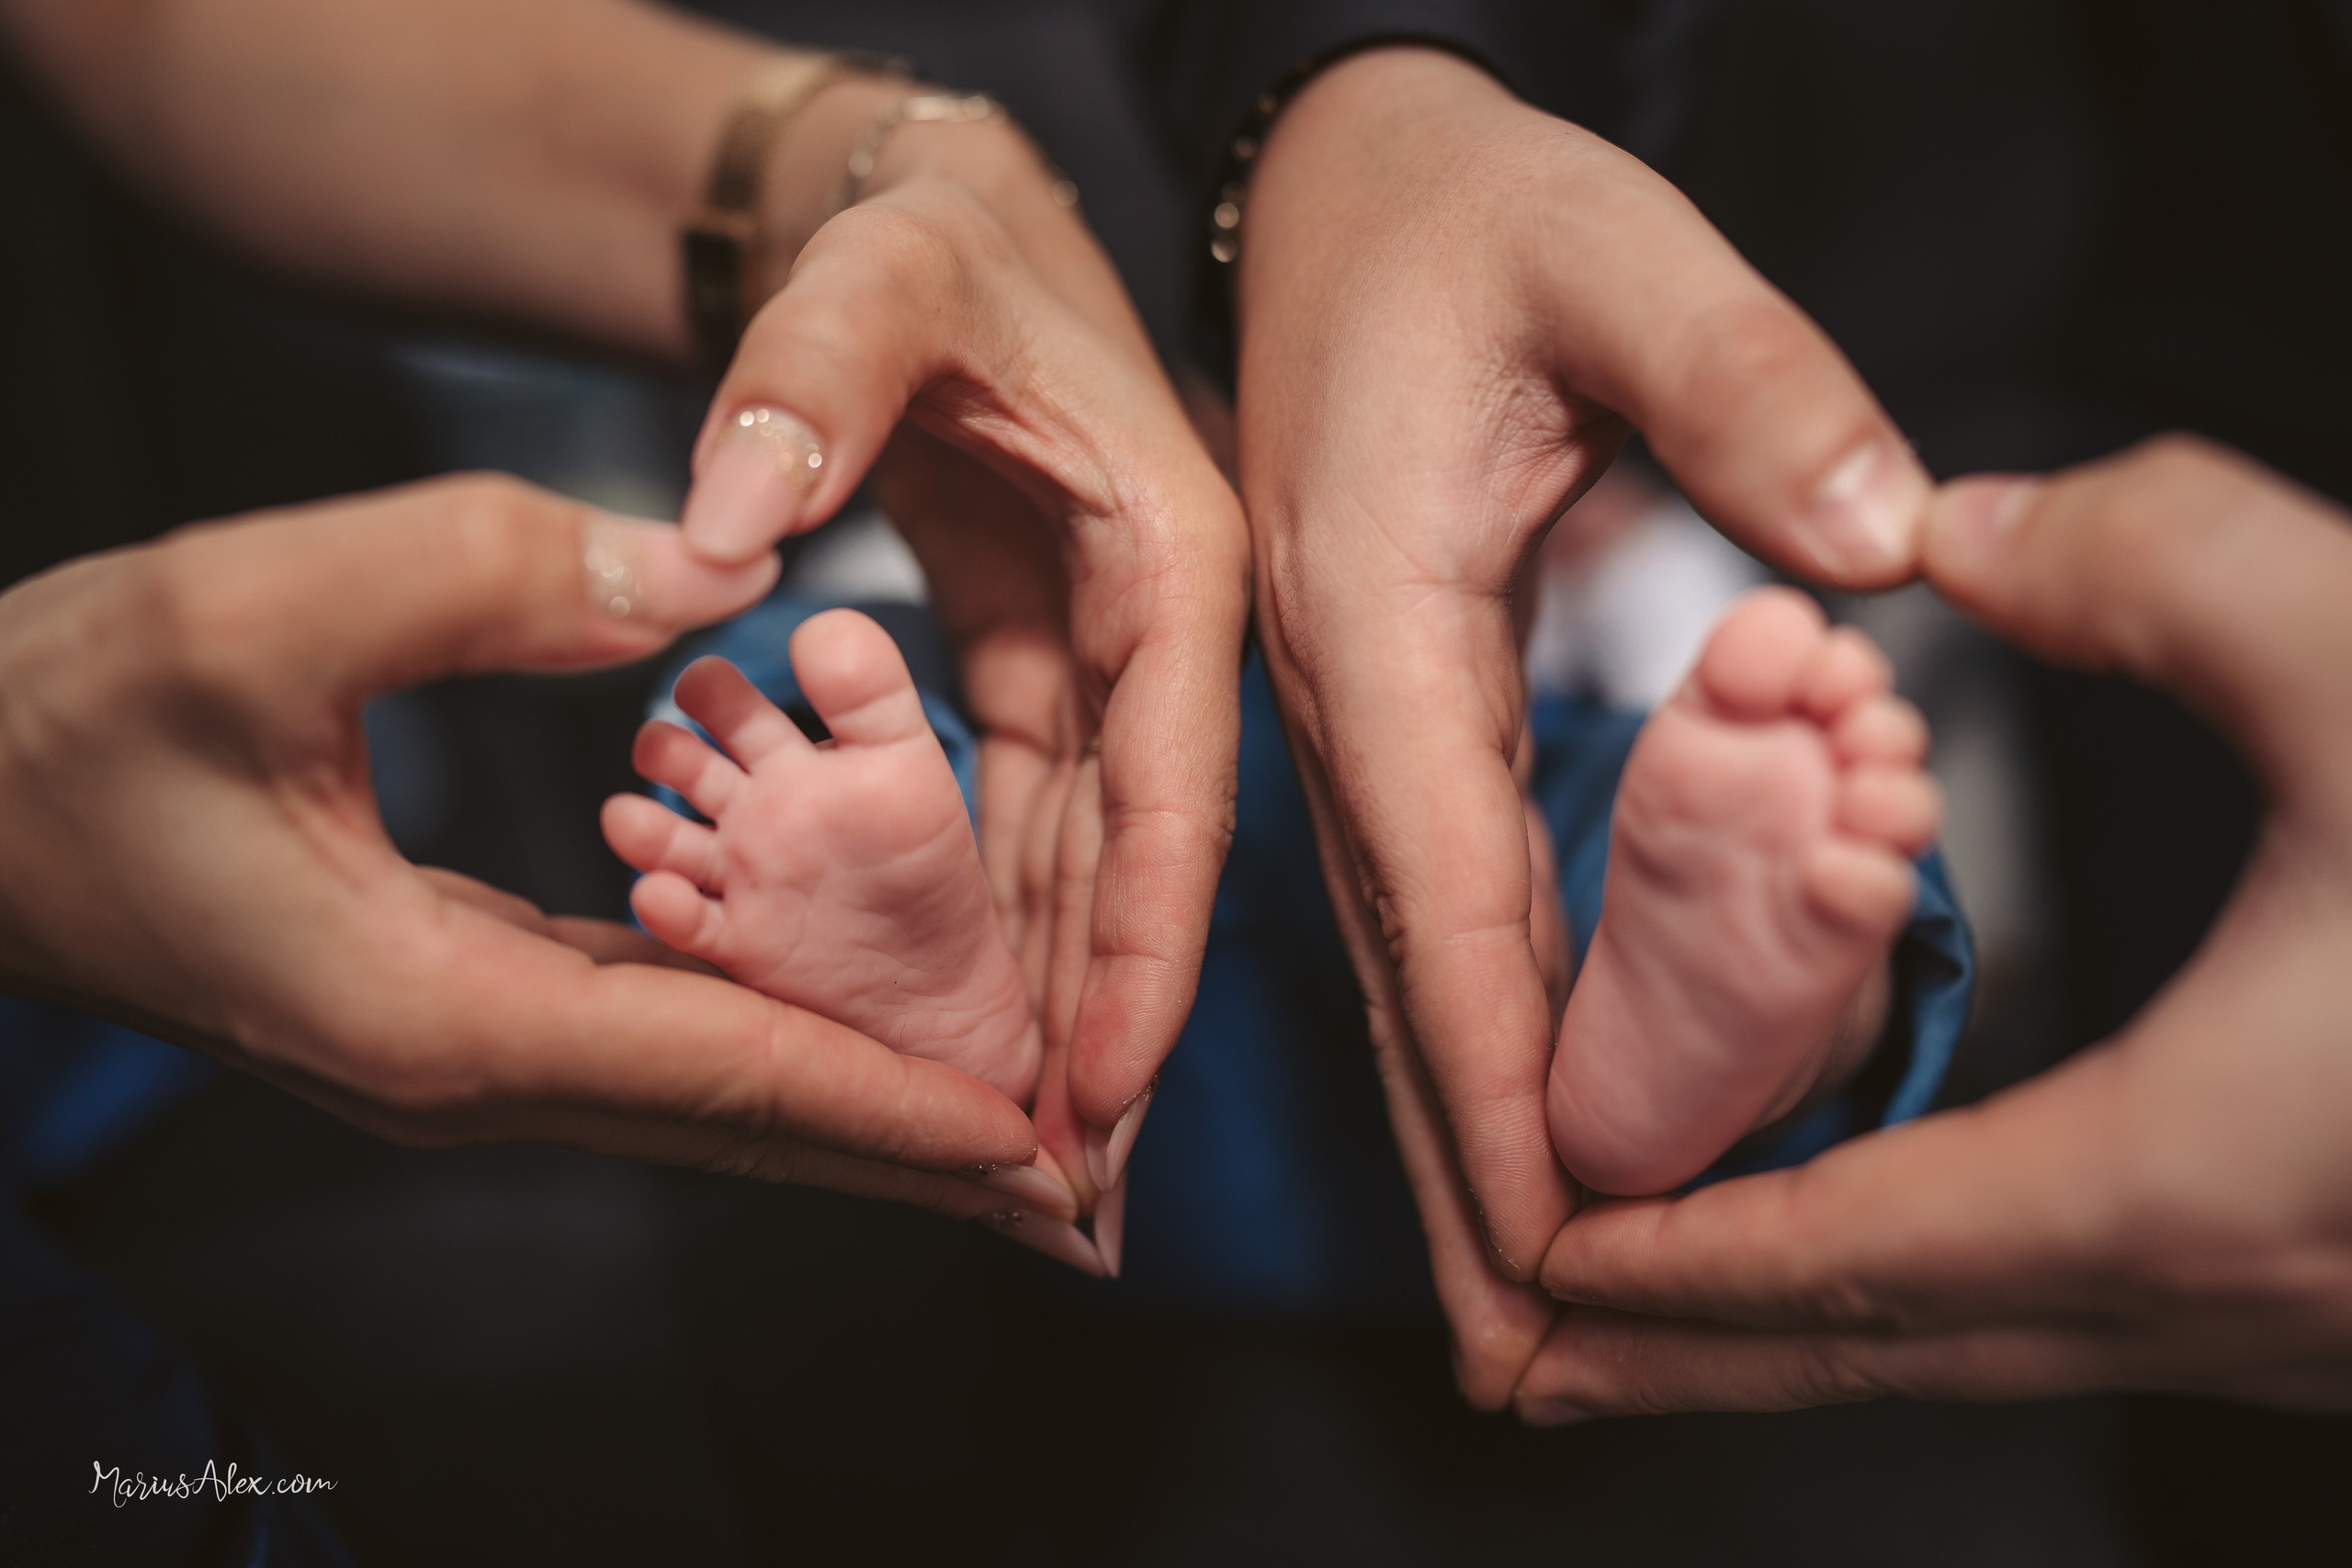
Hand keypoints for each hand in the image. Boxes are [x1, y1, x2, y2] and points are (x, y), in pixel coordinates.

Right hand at [0, 477, 1091, 1255]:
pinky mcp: (452, 1001)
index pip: (732, 1075)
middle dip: (918, 1152)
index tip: (1043, 1146)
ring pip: (708, 1095)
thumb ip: (484, 574)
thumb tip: (710, 570)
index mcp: (442, 1015)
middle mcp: (469, 1068)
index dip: (901, 1107)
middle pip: (747, 1122)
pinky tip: (847, 1029)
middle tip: (1082, 1184)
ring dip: (860, 1114)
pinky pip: (657, 1042)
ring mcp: (458, 1050)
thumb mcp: (247, 608)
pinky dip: (769, 1050)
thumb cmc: (58, 724)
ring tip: (1010, 1129)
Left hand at [677, 99, 1250, 1236]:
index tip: (1106, 1086)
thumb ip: (804, 386)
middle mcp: (1155, 627)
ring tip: (1018, 1138)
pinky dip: (991, 911)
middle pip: (1142, 858)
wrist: (930, 204)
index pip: (1178, 785)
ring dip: (1052, 991)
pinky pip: (1014, 814)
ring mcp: (1098, 653)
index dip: (1149, 946)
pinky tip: (952, 1005)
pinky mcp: (1034, 662)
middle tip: (1068, 1183)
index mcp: (1172, 558)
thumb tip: (718, 532)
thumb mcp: (877, 280)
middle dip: (1108, 1018)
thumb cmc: (931, 232)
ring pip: (1083, 857)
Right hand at [1234, 46, 1938, 1400]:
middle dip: (1458, 1171)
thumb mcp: (1609, 250)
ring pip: (1399, 959)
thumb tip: (1882, 539)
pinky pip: (1429, 900)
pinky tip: (1519, 1109)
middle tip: (1520, 1359)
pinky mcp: (1387, 710)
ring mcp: (1350, 711)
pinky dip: (1470, 1030)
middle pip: (1391, 977)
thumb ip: (1742, 377)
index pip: (1434, 889)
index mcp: (1367, 612)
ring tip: (1516, 1293)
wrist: (1335, 187)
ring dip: (1456, 1129)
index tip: (1551, 1239)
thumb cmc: (1460, 214)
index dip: (1490, 1075)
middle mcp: (1336, 695)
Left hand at [1517, 436, 2351, 1416]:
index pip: (1840, 1257)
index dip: (1661, 1255)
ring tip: (1634, 1318)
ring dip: (1792, 1338)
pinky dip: (1921, 1305)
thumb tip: (1959, 527)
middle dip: (1676, 1350)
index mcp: (2185, 1181)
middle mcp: (2212, 1298)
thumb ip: (2160, 558)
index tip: (1520, 1247)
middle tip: (1510, 1348)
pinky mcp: (2322, 1299)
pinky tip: (1871, 1253)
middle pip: (1873, 1351)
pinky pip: (2060, 1323)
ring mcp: (2277, 1329)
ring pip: (1965, 1354)